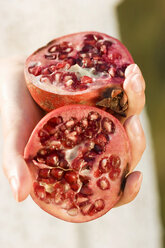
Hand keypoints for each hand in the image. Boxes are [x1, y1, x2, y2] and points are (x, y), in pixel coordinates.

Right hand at [0, 58, 145, 206]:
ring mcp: (99, 118)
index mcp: (76, 160)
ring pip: (129, 118)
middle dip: (136, 141)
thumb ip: (15, 164)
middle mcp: (93, 142)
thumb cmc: (14, 110)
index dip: (124, 189)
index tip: (135, 178)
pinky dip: (130, 85)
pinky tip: (129, 71)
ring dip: (136, 102)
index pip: (105, 185)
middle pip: (126, 151)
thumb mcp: (13, 137)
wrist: (16, 77)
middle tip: (132, 123)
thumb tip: (20, 195)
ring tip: (131, 83)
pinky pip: (123, 94)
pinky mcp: (101, 96)